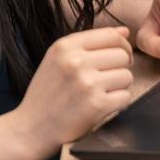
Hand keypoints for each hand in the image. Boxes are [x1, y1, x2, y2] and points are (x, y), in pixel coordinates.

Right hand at [16, 26, 134, 150]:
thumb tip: (124, 31)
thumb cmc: (47, 93)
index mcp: (65, 46)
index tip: (118, 57)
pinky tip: (101, 106)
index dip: (122, 46)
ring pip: (127, 76)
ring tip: (99, 93)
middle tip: (104, 80)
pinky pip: (126, 96)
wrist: (31, 128)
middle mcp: (76, 62)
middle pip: (122, 55)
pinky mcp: (97, 105)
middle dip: (119, 68)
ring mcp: (87, 83)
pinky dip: (118, 103)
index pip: (111, 35)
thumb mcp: (58, 59)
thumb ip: (89, 43)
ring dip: (119, 87)